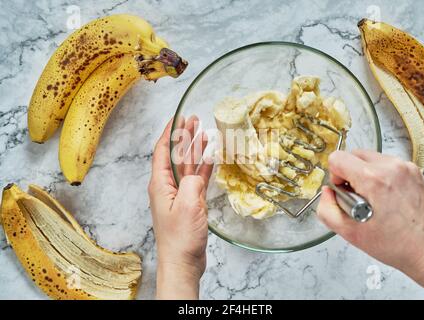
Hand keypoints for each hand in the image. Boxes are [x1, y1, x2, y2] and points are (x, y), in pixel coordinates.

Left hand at [148, 116, 212, 298]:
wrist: (182, 262)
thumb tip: (197, 171)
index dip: (170, 132)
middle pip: (176, 155)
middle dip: (183, 136)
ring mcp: (179, 195)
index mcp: (160, 184)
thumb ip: (192, 182)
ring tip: (203, 133)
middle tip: (194, 120)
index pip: (163, 151)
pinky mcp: (190, 203)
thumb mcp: (188, 205)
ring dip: (195, 149)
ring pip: (187, 165)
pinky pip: (197, 179)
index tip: (178, 117)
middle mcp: (167, 186)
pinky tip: (210, 158)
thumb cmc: (180, 237)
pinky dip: (203, 168)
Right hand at [317, 150, 423, 298]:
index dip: (335, 176)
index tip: (343, 191)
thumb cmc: (397, 245)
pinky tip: (385, 197)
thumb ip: (326, 209)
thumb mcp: (349, 233)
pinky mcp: (414, 171)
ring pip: (370, 158)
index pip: (338, 158)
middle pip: (353, 154)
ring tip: (373, 199)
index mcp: (374, 179)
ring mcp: (406, 167)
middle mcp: (392, 167)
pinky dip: (380, 176)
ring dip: (364, 174)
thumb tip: (327, 192)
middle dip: (349, 174)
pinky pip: (386, 164)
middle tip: (357, 197)